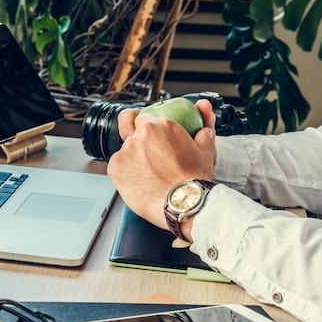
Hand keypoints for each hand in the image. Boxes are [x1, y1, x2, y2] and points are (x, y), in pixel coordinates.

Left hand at [107, 100, 216, 229]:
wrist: (183, 205)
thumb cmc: (194, 182)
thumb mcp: (205, 153)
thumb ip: (204, 134)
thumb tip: (205, 128)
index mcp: (161, 125)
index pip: (143, 117)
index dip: (146, 127)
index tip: (148, 136)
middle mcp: (140, 134)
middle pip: (131, 131)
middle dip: (138, 141)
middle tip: (146, 155)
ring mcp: (125, 151)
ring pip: (124, 150)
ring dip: (132, 159)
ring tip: (148, 175)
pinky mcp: (115, 168)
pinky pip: (116, 167)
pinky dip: (124, 173)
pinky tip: (138, 182)